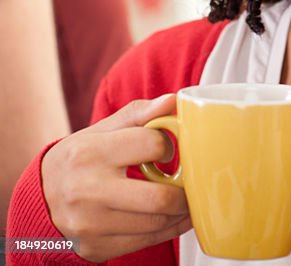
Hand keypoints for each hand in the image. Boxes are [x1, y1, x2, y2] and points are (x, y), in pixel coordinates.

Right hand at [41, 95, 191, 261]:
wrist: (40, 199)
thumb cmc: (79, 159)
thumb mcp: (101, 131)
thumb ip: (138, 114)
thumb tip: (173, 101)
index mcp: (90, 153)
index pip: (152, 145)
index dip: (169, 145)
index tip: (168, 149)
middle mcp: (86, 191)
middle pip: (160, 198)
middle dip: (185, 192)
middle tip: (192, 184)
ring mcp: (89, 224)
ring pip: (157, 223)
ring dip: (181, 213)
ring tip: (187, 200)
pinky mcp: (95, 247)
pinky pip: (147, 241)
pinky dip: (169, 230)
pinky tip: (175, 218)